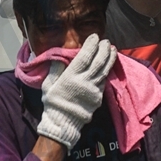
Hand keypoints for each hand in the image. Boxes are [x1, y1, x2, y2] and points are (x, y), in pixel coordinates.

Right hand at [36, 34, 115, 149]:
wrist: (63, 123)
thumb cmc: (53, 103)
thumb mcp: (48, 85)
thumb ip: (55, 70)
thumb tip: (60, 57)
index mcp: (71, 77)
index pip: (85, 57)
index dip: (91, 45)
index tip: (94, 37)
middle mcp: (85, 82)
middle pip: (98, 62)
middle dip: (103, 49)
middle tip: (105, 40)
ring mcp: (94, 90)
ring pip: (104, 70)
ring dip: (109, 58)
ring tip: (112, 49)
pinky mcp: (98, 97)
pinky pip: (103, 81)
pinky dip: (107, 71)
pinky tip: (108, 65)